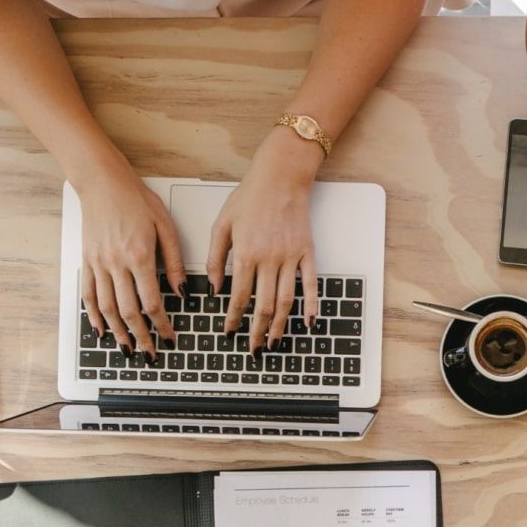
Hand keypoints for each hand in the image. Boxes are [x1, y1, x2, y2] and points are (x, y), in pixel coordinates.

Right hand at [78, 162, 186, 358]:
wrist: (102, 183)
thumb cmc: (136, 200)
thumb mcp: (166, 227)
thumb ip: (175, 262)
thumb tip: (182, 291)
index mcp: (140, 256)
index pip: (152, 302)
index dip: (161, 324)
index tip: (169, 336)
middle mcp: (116, 264)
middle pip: (129, 311)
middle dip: (141, 336)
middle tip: (150, 353)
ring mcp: (98, 264)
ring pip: (107, 308)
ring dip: (118, 332)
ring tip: (128, 349)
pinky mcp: (87, 261)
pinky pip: (88, 294)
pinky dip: (93, 316)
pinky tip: (101, 330)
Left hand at [207, 131, 322, 353]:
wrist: (281, 177)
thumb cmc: (249, 197)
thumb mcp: (222, 225)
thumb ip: (215, 258)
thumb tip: (215, 287)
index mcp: (246, 254)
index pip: (239, 296)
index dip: (234, 318)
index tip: (229, 331)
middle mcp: (270, 260)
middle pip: (264, 305)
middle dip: (257, 331)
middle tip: (253, 349)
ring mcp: (291, 258)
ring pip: (287, 300)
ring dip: (280, 326)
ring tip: (274, 342)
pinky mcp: (307, 253)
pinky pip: (311, 285)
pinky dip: (312, 306)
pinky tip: (308, 323)